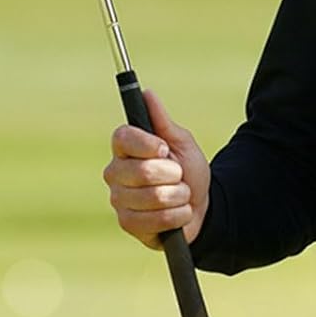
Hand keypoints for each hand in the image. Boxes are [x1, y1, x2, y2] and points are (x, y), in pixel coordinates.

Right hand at [102, 86, 209, 249]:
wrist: (200, 205)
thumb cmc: (188, 170)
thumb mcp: (181, 142)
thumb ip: (162, 121)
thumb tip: (147, 93)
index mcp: (125, 148)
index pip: (123, 138)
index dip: (146, 144)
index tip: (164, 148)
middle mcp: (115, 172)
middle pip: (142, 171)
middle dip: (174, 175)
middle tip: (178, 176)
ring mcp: (119, 200)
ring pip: (154, 197)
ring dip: (179, 196)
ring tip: (180, 195)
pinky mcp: (127, 223)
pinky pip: (156, 219)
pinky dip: (177, 215)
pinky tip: (177, 213)